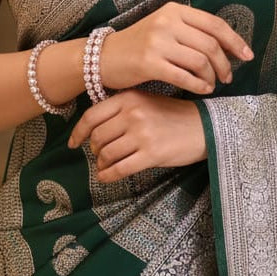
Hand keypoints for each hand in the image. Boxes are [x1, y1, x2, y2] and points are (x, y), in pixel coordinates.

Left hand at [67, 91, 206, 182]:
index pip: (92, 116)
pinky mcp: (151, 154)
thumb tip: (94, 131)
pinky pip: (120, 169)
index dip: (78, 132)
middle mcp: (133, 114)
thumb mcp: (146, 101)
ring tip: (106, 166)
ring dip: (102, 163)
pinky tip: (106, 177)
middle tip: (99, 155)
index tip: (73, 143)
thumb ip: (121, 109)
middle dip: (95, 149)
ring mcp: (142, 134)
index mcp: (129, 98)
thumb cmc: (173, 115)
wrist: (204, 126)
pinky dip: (108, 175)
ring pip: (107, 154)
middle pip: (97, 137)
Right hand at [99, 1, 252, 95]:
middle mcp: (167, 22)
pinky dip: (199, 85)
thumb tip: (227, 45)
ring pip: (200, 61)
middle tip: (228, 77)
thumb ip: (191, 31)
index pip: (214, 24)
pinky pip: (185, 76)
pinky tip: (202, 89)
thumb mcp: (164, 27)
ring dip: (212, 76)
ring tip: (212, 84)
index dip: (235, 41)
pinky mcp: (149, 63)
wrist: (104, 57)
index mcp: (174, 10)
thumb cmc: (138, 45)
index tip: (247, 55)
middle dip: (225, 64)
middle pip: (210, 44)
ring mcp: (157, 42)